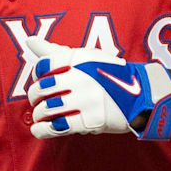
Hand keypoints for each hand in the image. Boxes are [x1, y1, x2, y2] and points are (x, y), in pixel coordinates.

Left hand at [25, 37, 170, 139]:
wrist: (140, 95)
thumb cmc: (109, 74)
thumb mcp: (87, 57)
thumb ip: (55, 51)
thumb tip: (30, 40)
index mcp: (79, 59)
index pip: (43, 66)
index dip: (37, 75)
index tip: (42, 79)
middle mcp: (81, 78)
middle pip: (41, 88)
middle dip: (35, 96)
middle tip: (39, 100)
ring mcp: (85, 100)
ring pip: (46, 109)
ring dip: (39, 114)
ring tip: (43, 114)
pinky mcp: (89, 121)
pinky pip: (56, 127)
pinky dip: (43, 130)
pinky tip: (41, 129)